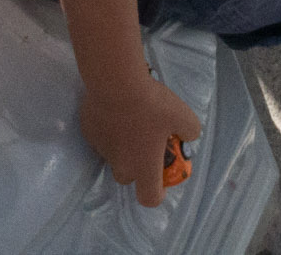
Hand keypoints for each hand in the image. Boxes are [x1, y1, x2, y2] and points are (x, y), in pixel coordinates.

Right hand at [79, 72, 201, 207]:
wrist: (116, 82)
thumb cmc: (152, 105)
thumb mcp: (184, 116)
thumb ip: (190, 131)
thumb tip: (187, 136)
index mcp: (143, 167)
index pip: (149, 198)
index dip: (157, 194)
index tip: (162, 181)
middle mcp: (120, 164)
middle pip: (127, 177)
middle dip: (136, 168)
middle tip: (145, 147)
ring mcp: (102, 149)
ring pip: (112, 155)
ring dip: (121, 147)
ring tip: (130, 121)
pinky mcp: (89, 132)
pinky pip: (101, 137)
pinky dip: (109, 129)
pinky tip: (115, 109)